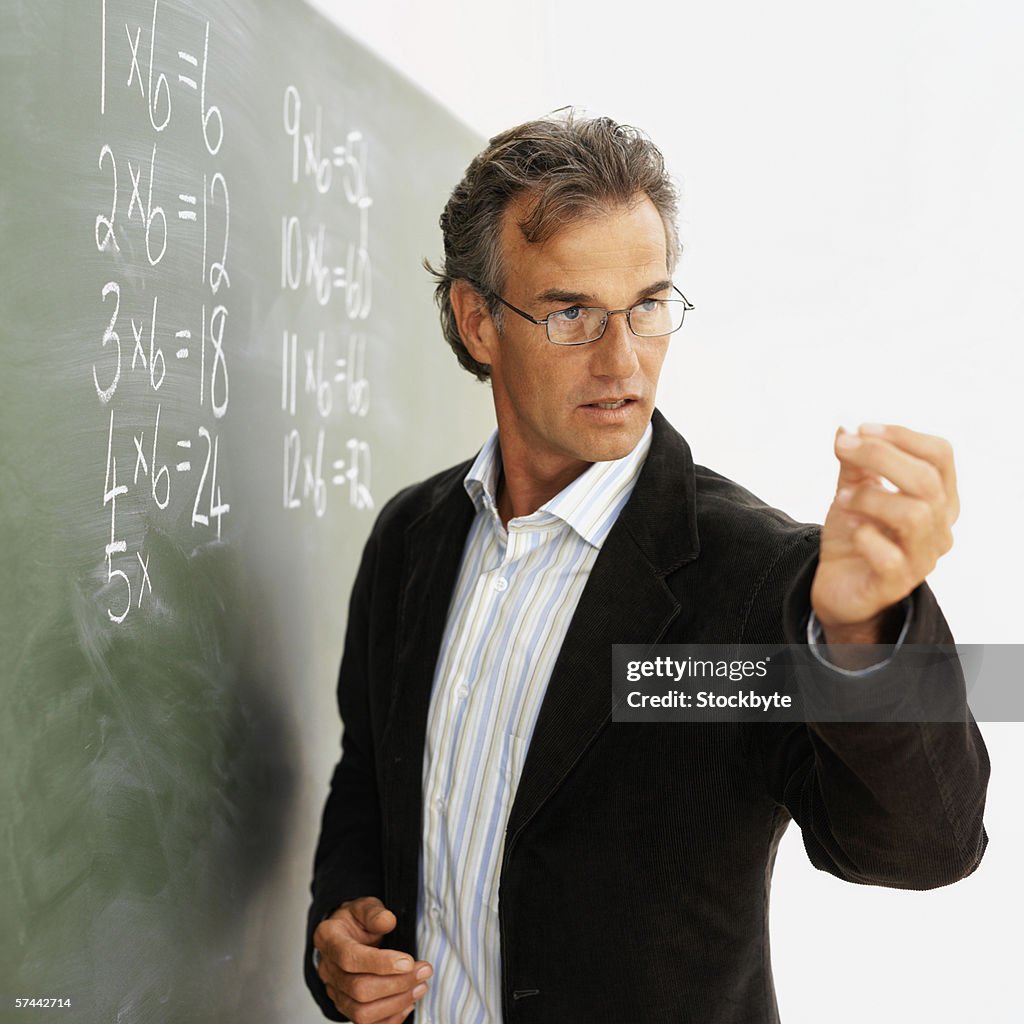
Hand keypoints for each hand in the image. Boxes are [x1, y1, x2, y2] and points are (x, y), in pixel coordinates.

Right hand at [314, 896, 432, 1023]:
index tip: (408, 961)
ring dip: (396, 1003)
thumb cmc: (356, 920)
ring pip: (362, 1012)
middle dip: (397, 984)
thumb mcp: (364, 906)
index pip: (350, 958)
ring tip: (420, 986)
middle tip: (423, 971)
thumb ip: (374, 912)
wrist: (345, 934)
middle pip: (359, 989)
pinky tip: (408, 1003)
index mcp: (329, 939)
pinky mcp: (346, 1007)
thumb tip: (388, 921)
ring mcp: (335, 992)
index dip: (380, 963)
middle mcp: (328, 970)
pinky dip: (390, 1019)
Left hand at [811, 423, 957, 641]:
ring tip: (841, 498)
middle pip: (926, 480)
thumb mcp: (852, 492)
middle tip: (842, 448)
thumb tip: (844, 427)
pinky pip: (889, 556)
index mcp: (937, 498)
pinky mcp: (896, 584)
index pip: (940, 455)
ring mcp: (922, 558)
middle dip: (881, 456)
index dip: (903, 436)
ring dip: (871, 497)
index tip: (861, 428)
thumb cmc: (855, 535)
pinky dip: (865, 535)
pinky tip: (851, 530)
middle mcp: (939, 527)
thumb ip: (853, 464)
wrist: (839, 587)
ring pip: (913, 515)